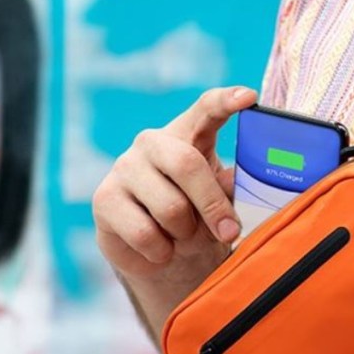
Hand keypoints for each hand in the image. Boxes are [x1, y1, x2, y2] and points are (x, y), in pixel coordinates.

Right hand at [93, 86, 256, 284]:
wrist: (160, 255)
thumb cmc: (197, 219)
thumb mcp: (218, 203)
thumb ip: (227, 190)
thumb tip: (235, 180)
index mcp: (188, 136)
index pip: (206, 110)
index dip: (226, 102)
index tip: (249, 97)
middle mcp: (152, 143)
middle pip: (187, 165)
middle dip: (213, 205)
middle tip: (231, 232)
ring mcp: (124, 168)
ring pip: (170, 208)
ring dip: (186, 234)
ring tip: (182, 236)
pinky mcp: (104, 200)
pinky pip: (145, 234)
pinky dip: (162, 251)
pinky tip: (159, 248)